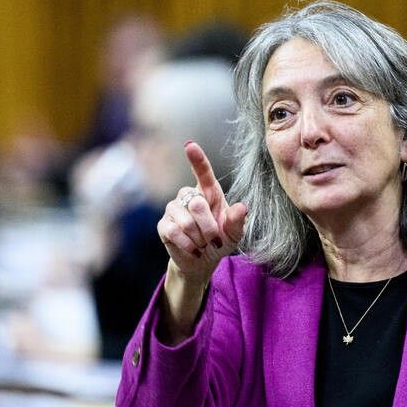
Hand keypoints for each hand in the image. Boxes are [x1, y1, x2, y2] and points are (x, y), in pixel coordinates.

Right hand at [157, 141, 247, 285]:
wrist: (203, 261)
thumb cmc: (220, 241)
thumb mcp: (235, 233)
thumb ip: (238, 221)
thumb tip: (242, 208)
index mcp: (209, 192)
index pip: (203, 172)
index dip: (197, 159)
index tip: (190, 145)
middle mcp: (188, 196)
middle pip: (198, 204)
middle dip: (209, 227)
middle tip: (214, 240)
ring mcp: (174, 209)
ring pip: (187, 221)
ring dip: (200, 239)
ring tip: (202, 244)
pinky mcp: (164, 225)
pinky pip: (176, 233)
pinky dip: (189, 245)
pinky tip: (193, 249)